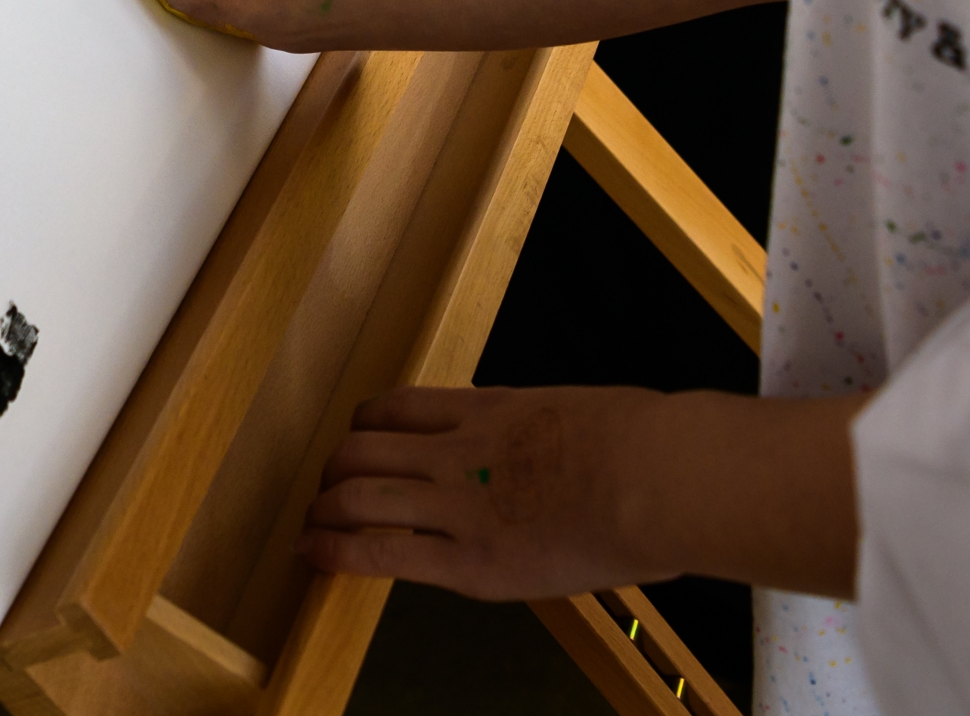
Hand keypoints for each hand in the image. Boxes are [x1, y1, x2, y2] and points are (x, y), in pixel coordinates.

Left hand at [301, 383, 866, 600]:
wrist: (659, 477)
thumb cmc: (646, 445)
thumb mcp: (581, 413)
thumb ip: (547, 429)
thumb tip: (559, 440)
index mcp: (490, 411)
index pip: (400, 408)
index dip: (364, 427)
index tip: (356, 442)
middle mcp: (461, 453)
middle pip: (363, 448)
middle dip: (334, 472)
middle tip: (325, 494)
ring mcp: (461, 506)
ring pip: (358, 495)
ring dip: (324, 512)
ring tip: (310, 531)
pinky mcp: (470, 562)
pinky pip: (382, 553)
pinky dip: (337, 553)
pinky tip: (314, 558)